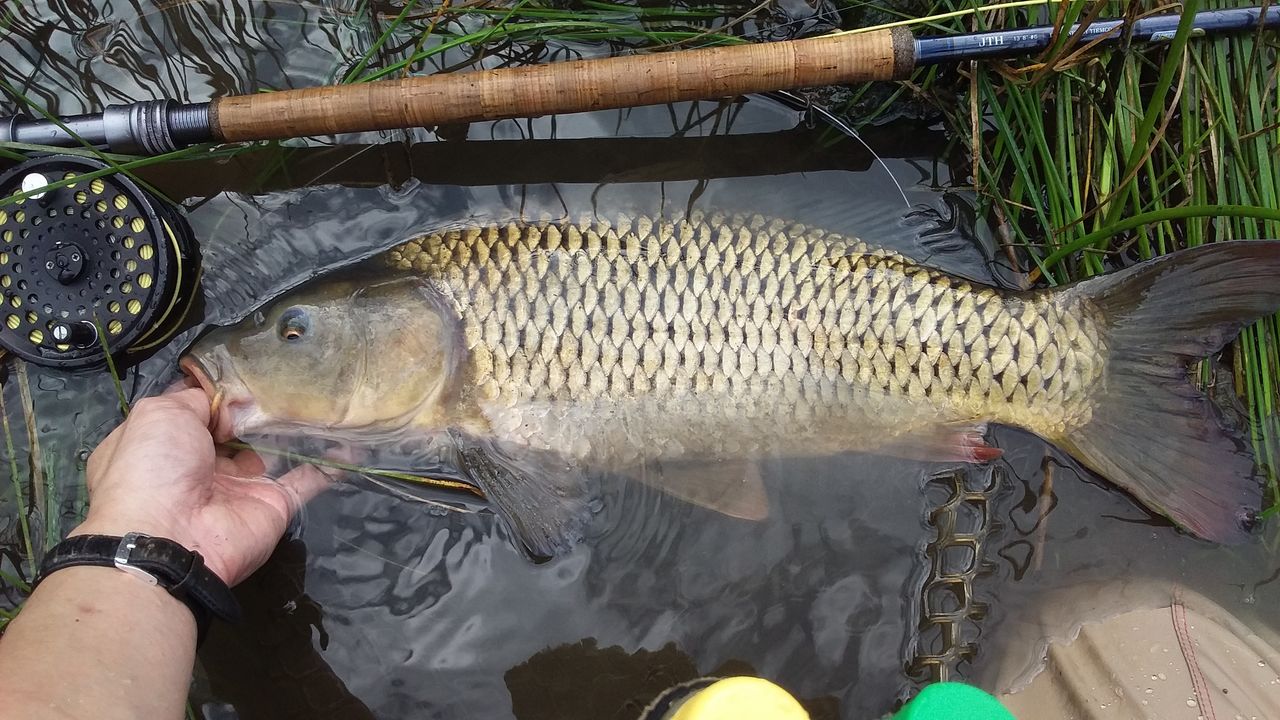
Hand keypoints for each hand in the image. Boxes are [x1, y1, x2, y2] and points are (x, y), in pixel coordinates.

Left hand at [70, 387, 331, 585]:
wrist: (172, 538)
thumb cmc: (155, 467)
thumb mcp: (160, 414)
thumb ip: (196, 397)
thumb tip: (230, 397)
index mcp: (167, 442)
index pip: (197, 408)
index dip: (220, 387)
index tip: (250, 362)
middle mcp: (202, 464)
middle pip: (240, 426)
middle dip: (262, 401)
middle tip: (295, 371)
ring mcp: (241, 485)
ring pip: (275, 448)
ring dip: (297, 426)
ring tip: (326, 393)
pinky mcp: (274, 503)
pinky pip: (307, 479)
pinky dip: (329, 461)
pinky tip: (350, 439)